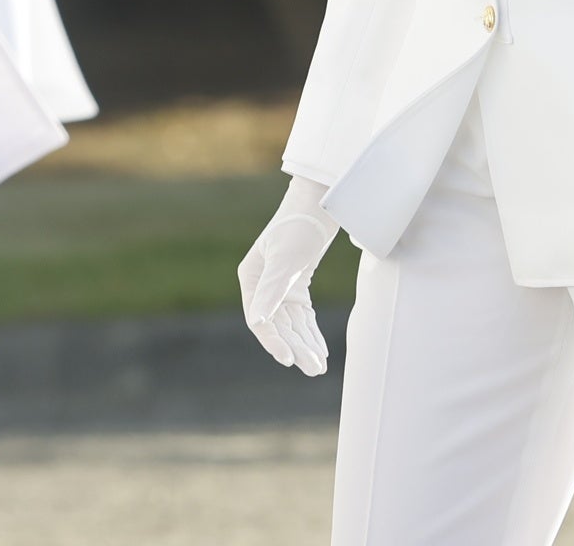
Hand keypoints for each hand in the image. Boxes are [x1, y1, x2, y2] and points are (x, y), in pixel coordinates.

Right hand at [238, 176, 336, 375]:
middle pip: (278, 325)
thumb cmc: (298, 227)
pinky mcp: (297, 287)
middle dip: (297, 348)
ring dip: (306, 344)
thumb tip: (258, 322)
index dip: (273, 341)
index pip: (259, 319)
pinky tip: (321, 350)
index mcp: (251, 278)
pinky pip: (303, 317)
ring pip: (293, 325)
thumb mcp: (285, 260)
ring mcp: (280, 288)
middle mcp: (262, 286)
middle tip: (314, 369)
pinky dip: (312, 333)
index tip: (289, 359)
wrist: (320, 205)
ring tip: (320, 366)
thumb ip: (272, 291)